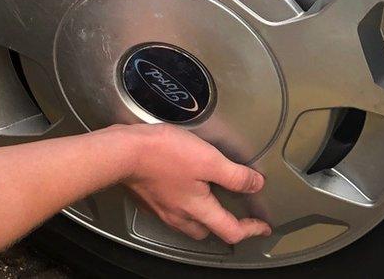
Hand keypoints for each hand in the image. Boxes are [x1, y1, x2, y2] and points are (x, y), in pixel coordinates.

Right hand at [120, 124, 271, 243]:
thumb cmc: (162, 155)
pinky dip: (180, 202)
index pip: (231, 230)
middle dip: (222, 224)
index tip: (261, 227)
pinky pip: (169, 208)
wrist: (122, 152)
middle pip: (206, 230)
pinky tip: (180, 185)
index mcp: (197, 210)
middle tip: (233, 212)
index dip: (251, 230)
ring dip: (200, 215)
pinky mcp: (147, 198)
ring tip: (207, 197)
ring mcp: (160, 208)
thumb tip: (255, 184)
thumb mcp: (208, 160)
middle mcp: (178, 215)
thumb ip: (235, 175)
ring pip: (186, 221)